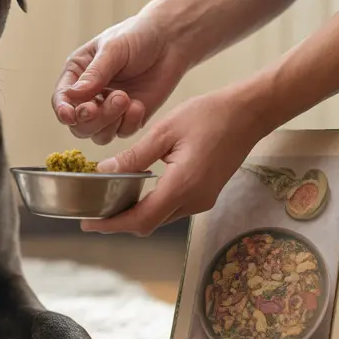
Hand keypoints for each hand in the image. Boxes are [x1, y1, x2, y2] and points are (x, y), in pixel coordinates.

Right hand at [53, 13, 187, 144]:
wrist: (171, 40)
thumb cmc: (138, 35)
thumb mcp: (113, 49)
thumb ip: (95, 73)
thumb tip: (73, 95)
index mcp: (78, 73)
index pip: (62, 98)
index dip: (63, 110)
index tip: (70, 115)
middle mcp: (90, 94)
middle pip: (78, 124)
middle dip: (93, 118)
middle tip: (112, 100)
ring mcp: (109, 109)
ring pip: (98, 133)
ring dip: (110, 122)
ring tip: (126, 99)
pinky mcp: (129, 117)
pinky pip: (122, 132)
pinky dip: (128, 123)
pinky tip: (139, 105)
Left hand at [83, 88, 272, 235]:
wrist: (249, 114)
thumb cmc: (209, 115)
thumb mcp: (165, 131)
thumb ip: (135, 156)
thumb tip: (105, 172)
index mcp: (182, 185)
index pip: (141, 219)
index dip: (112, 225)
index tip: (89, 223)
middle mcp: (194, 200)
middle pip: (149, 224)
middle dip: (120, 222)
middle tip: (93, 212)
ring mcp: (203, 200)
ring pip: (161, 218)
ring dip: (136, 214)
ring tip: (109, 201)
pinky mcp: (206, 195)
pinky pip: (174, 208)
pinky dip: (152, 206)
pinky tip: (136, 192)